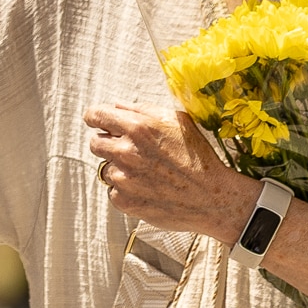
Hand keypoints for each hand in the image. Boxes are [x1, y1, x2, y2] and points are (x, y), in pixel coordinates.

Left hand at [84, 103, 253, 243]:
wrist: (212, 198)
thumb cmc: (197, 158)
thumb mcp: (177, 121)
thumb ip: (142, 110)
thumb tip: (117, 107)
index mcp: (138, 128)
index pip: (95, 115)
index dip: (96, 118)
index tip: (98, 122)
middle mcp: (126, 152)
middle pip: (95, 143)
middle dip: (108, 143)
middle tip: (128, 150)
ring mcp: (123, 178)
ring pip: (106, 168)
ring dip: (119, 168)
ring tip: (146, 172)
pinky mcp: (124, 201)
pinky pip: (113, 191)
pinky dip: (125, 190)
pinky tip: (147, 188)